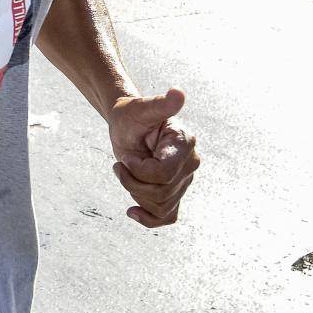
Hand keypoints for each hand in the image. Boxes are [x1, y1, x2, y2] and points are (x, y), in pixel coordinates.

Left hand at [108, 88, 199, 227]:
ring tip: (125, 173)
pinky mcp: (175, 192)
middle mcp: (191, 162)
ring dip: (135, 194)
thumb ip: (160, 104)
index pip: (163, 174)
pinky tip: (132, 211)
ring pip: (161, 206)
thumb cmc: (132, 115)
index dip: (139, 171)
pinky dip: (149, 219)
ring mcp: (185, 179)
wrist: (128, 126)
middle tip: (121, 164)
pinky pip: (167, 216)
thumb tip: (178, 93)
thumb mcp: (141, 109)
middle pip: (161, 193)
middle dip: (133, 182)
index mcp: (185, 143)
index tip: (128, 156)